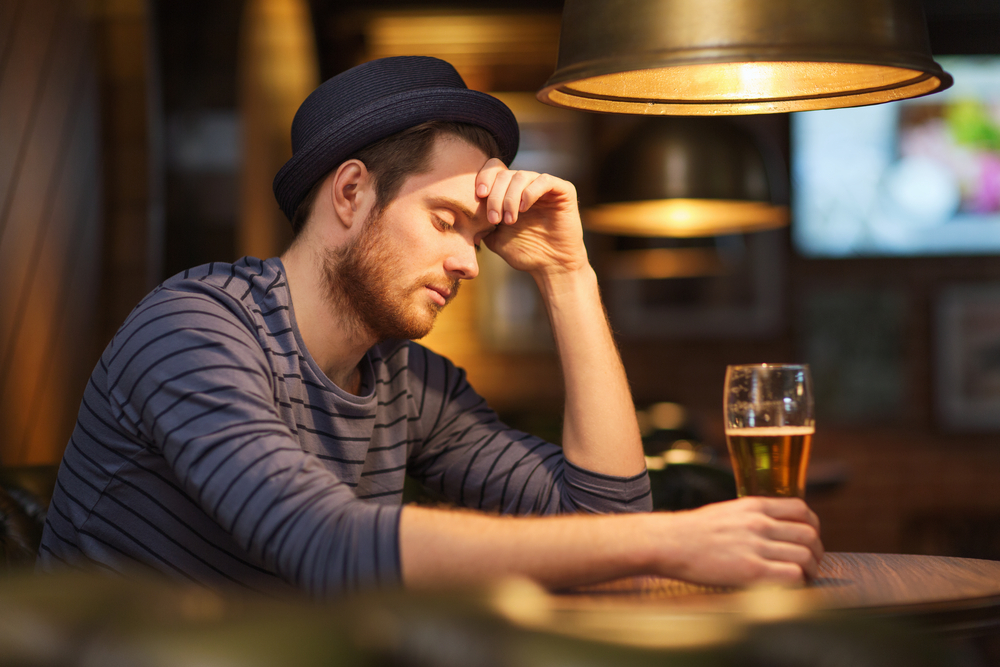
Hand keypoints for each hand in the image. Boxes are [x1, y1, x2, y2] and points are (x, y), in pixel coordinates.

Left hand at [475, 159, 587, 276]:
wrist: (552, 266)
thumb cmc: (525, 253)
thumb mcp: (495, 238)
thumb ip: (480, 223)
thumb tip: (462, 214)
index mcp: (510, 191)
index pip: (494, 169)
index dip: (484, 177)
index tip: (478, 196)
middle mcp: (527, 185)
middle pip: (505, 174)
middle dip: (495, 196)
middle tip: (494, 219)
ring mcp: (545, 187)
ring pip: (522, 176)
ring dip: (510, 198)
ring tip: (510, 220)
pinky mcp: (563, 191)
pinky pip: (544, 180)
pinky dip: (530, 192)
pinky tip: (524, 209)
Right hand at [657, 497, 823, 586]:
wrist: (671, 542)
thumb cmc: (693, 530)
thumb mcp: (727, 511)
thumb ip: (752, 516)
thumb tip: (772, 528)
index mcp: (754, 506)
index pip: (801, 510)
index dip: (813, 525)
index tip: (810, 536)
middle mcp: (759, 523)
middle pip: (809, 534)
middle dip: (816, 550)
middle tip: (811, 561)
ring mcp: (756, 546)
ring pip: (805, 556)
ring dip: (810, 569)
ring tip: (803, 576)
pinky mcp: (752, 571)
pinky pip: (792, 575)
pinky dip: (798, 581)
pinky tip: (790, 586)